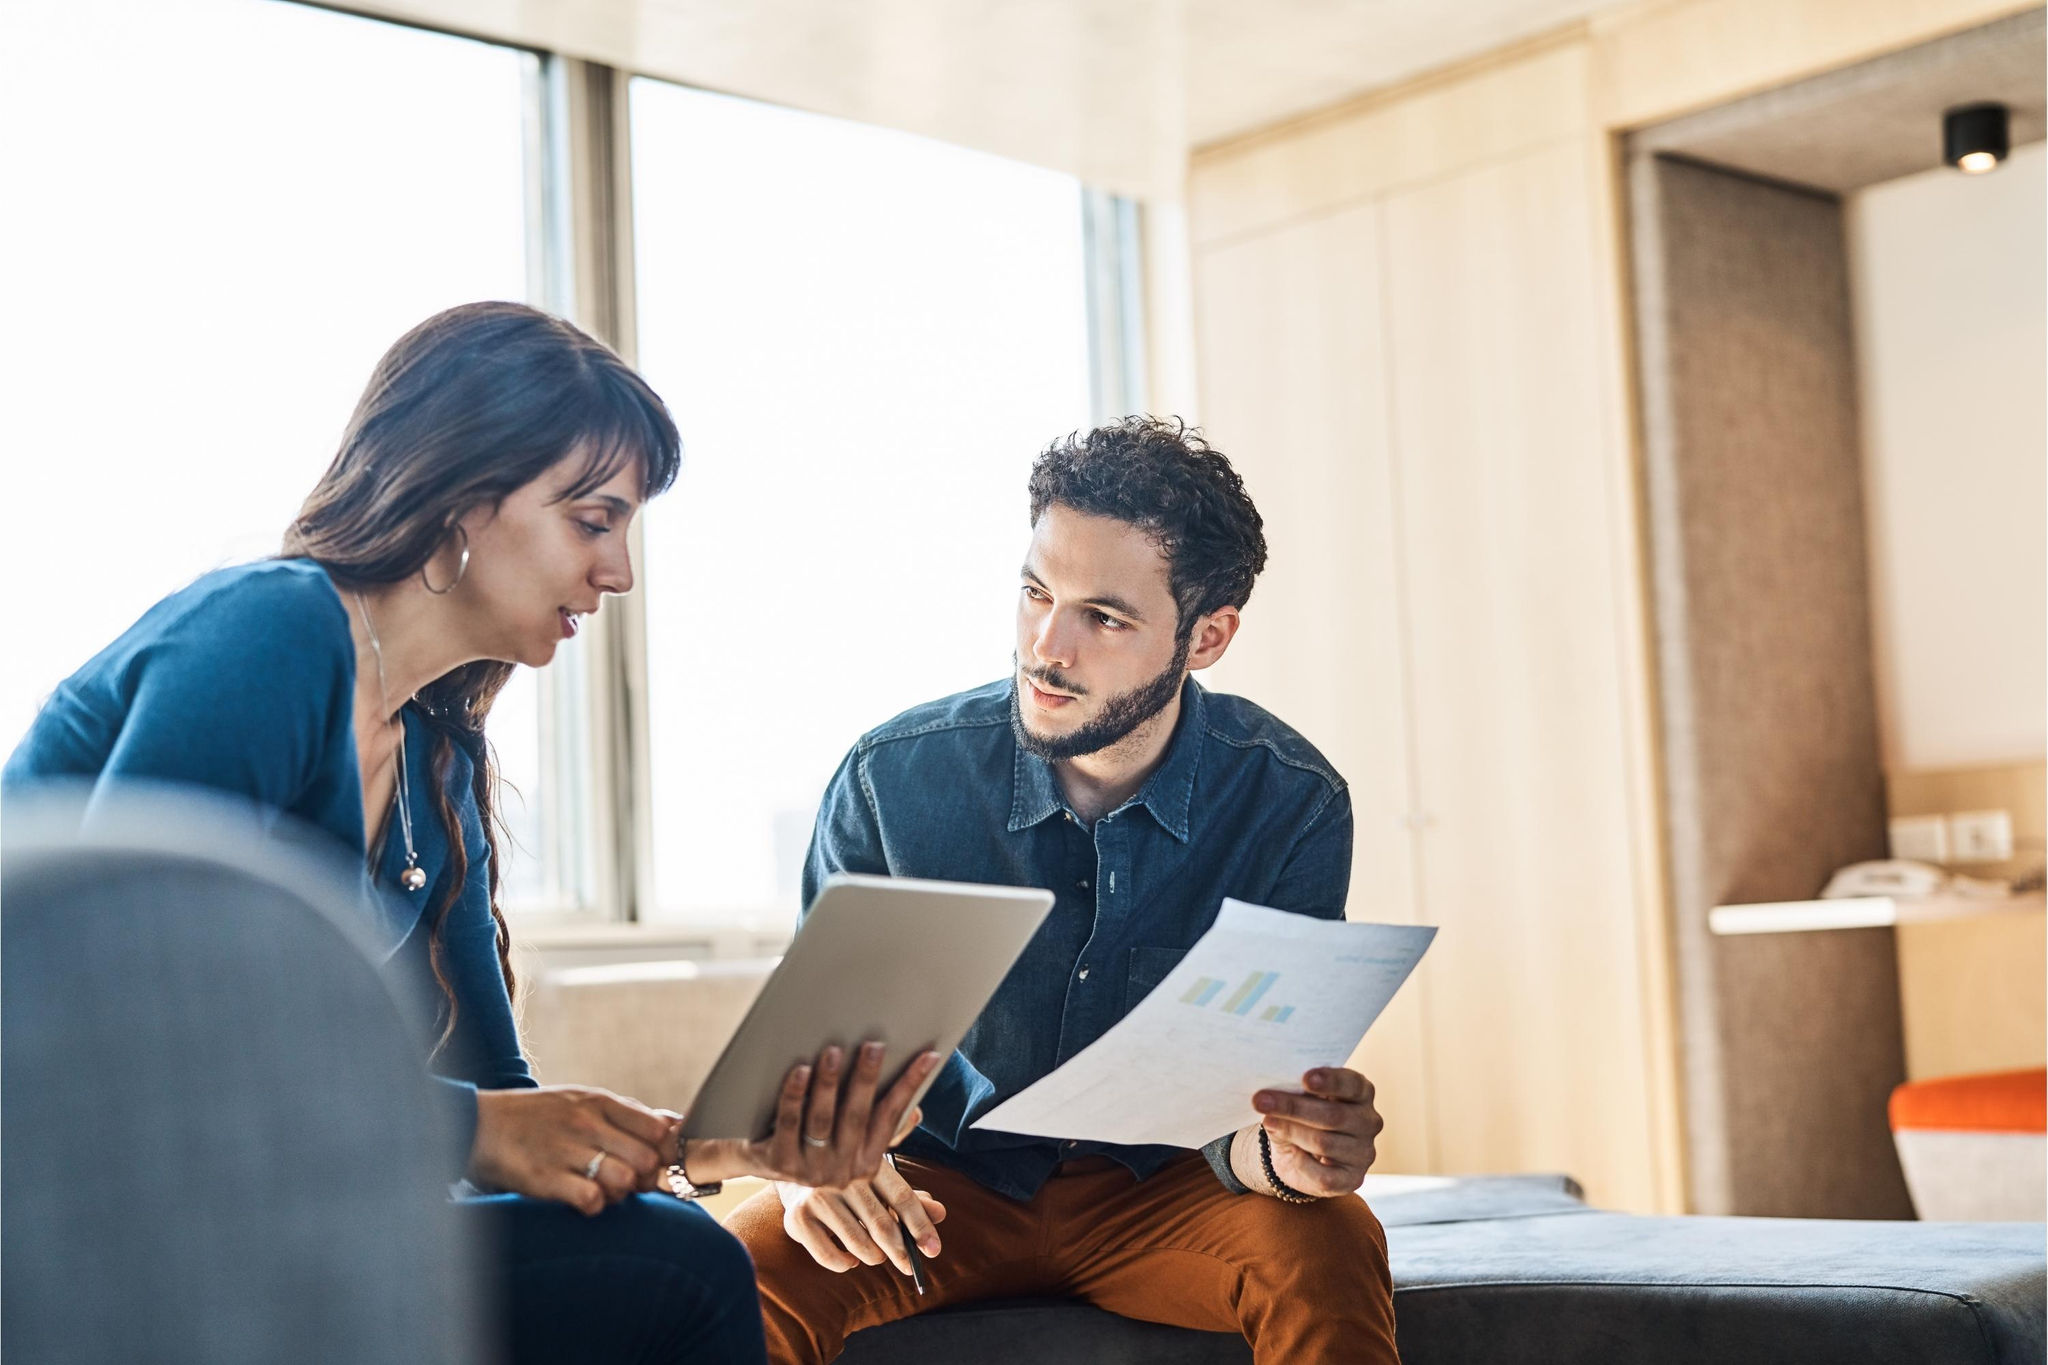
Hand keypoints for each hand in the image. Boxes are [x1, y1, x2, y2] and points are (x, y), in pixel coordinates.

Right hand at [470, 1086, 672, 1215]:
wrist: (478, 1125)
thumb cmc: (538, 1116)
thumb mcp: (582, 1101)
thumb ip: (626, 1113)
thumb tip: (673, 1123)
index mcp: (599, 1102)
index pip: (658, 1129)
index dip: (663, 1151)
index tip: (652, 1161)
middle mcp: (587, 1123)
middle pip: (646, 1160)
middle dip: (644, 1178)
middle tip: (627, 1182)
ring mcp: (567, 1150)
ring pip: (624, 1181)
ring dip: (619, 1194)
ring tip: (602, 1191)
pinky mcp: (545, 1178)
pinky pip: (591, 1200)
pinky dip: (593, 1206)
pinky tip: (581, 1200)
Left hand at [682, 1042, 940, 1188]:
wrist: (752, 1160)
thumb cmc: (807, 1140)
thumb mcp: (846, 1141)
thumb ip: (878, 1128)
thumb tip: (916, 1112)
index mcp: (864, 1163)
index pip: (891, 1117)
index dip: (910, 1085)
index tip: (929, 1055)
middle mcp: (840, 1171)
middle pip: (857, 1117)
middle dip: (867, 1079)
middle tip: (874, 1045)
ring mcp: (808, 1170)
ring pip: (822, 1121)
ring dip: (829, 1084)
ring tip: (833, 1051)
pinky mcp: (777, 1163)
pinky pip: (788, 1123)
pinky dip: (795, 1095)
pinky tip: (799, 1070)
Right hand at [776, 1158, 946, 1273]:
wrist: (796, 1165)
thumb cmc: (849, 1179)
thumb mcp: (879, 1181)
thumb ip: (910, 1197)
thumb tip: (940, 1213)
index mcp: (868, 1161)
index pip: (902, 1197)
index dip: (921, 1225)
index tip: (934, 1250)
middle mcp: (842, 1176)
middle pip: (882, 1224)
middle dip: (901, 1251)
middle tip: (909, 1266)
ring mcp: (817, 1196)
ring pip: (858, 1243)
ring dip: (874, 1256)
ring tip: (877, 1255)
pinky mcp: (798, 1218)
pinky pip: (829, 1256)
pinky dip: (845, 1264)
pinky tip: (851, 1259)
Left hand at [1244, 1067, 1382, 1197]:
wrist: (1301, 1156)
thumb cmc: (1302, 1117)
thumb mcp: (1297, 1100)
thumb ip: (1291, 1096)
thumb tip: (1268, 1099)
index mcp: (1361, 1093)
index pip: (1352, 1084)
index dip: (1330, 1080)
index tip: (1305, 1078)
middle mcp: (1368, 1121)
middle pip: (1333, 1115)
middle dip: (1294, 1107)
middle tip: (1261, 1101)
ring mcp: (1364, 1152)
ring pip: (1324, 1143)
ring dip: (1290, 1132)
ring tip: (1268, 1122)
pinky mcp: (1352, 1179)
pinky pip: (1325, 1176)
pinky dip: (1301, 1165)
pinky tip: (1289, 1155)